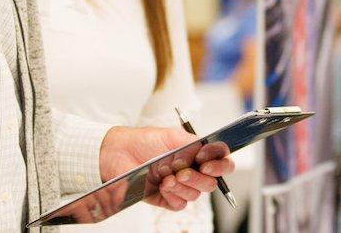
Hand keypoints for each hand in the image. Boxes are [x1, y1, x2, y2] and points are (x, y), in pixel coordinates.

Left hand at [99, 126, 233, 210]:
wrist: (119, 153)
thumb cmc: (144, 142)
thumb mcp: (172, 136)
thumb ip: (194, 143)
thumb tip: (209, 149)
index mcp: (197, 155)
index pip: (222, 162)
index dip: (220, 165)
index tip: (206, 161)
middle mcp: (192, 171)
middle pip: (211, 183)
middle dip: (199, 178)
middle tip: (183, 171)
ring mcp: (179, 186)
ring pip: (195, 195)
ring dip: (183, 186)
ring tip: (167, 177)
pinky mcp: (166, 199)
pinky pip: (179, 205)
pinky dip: (173, 196)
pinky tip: (162, 186)